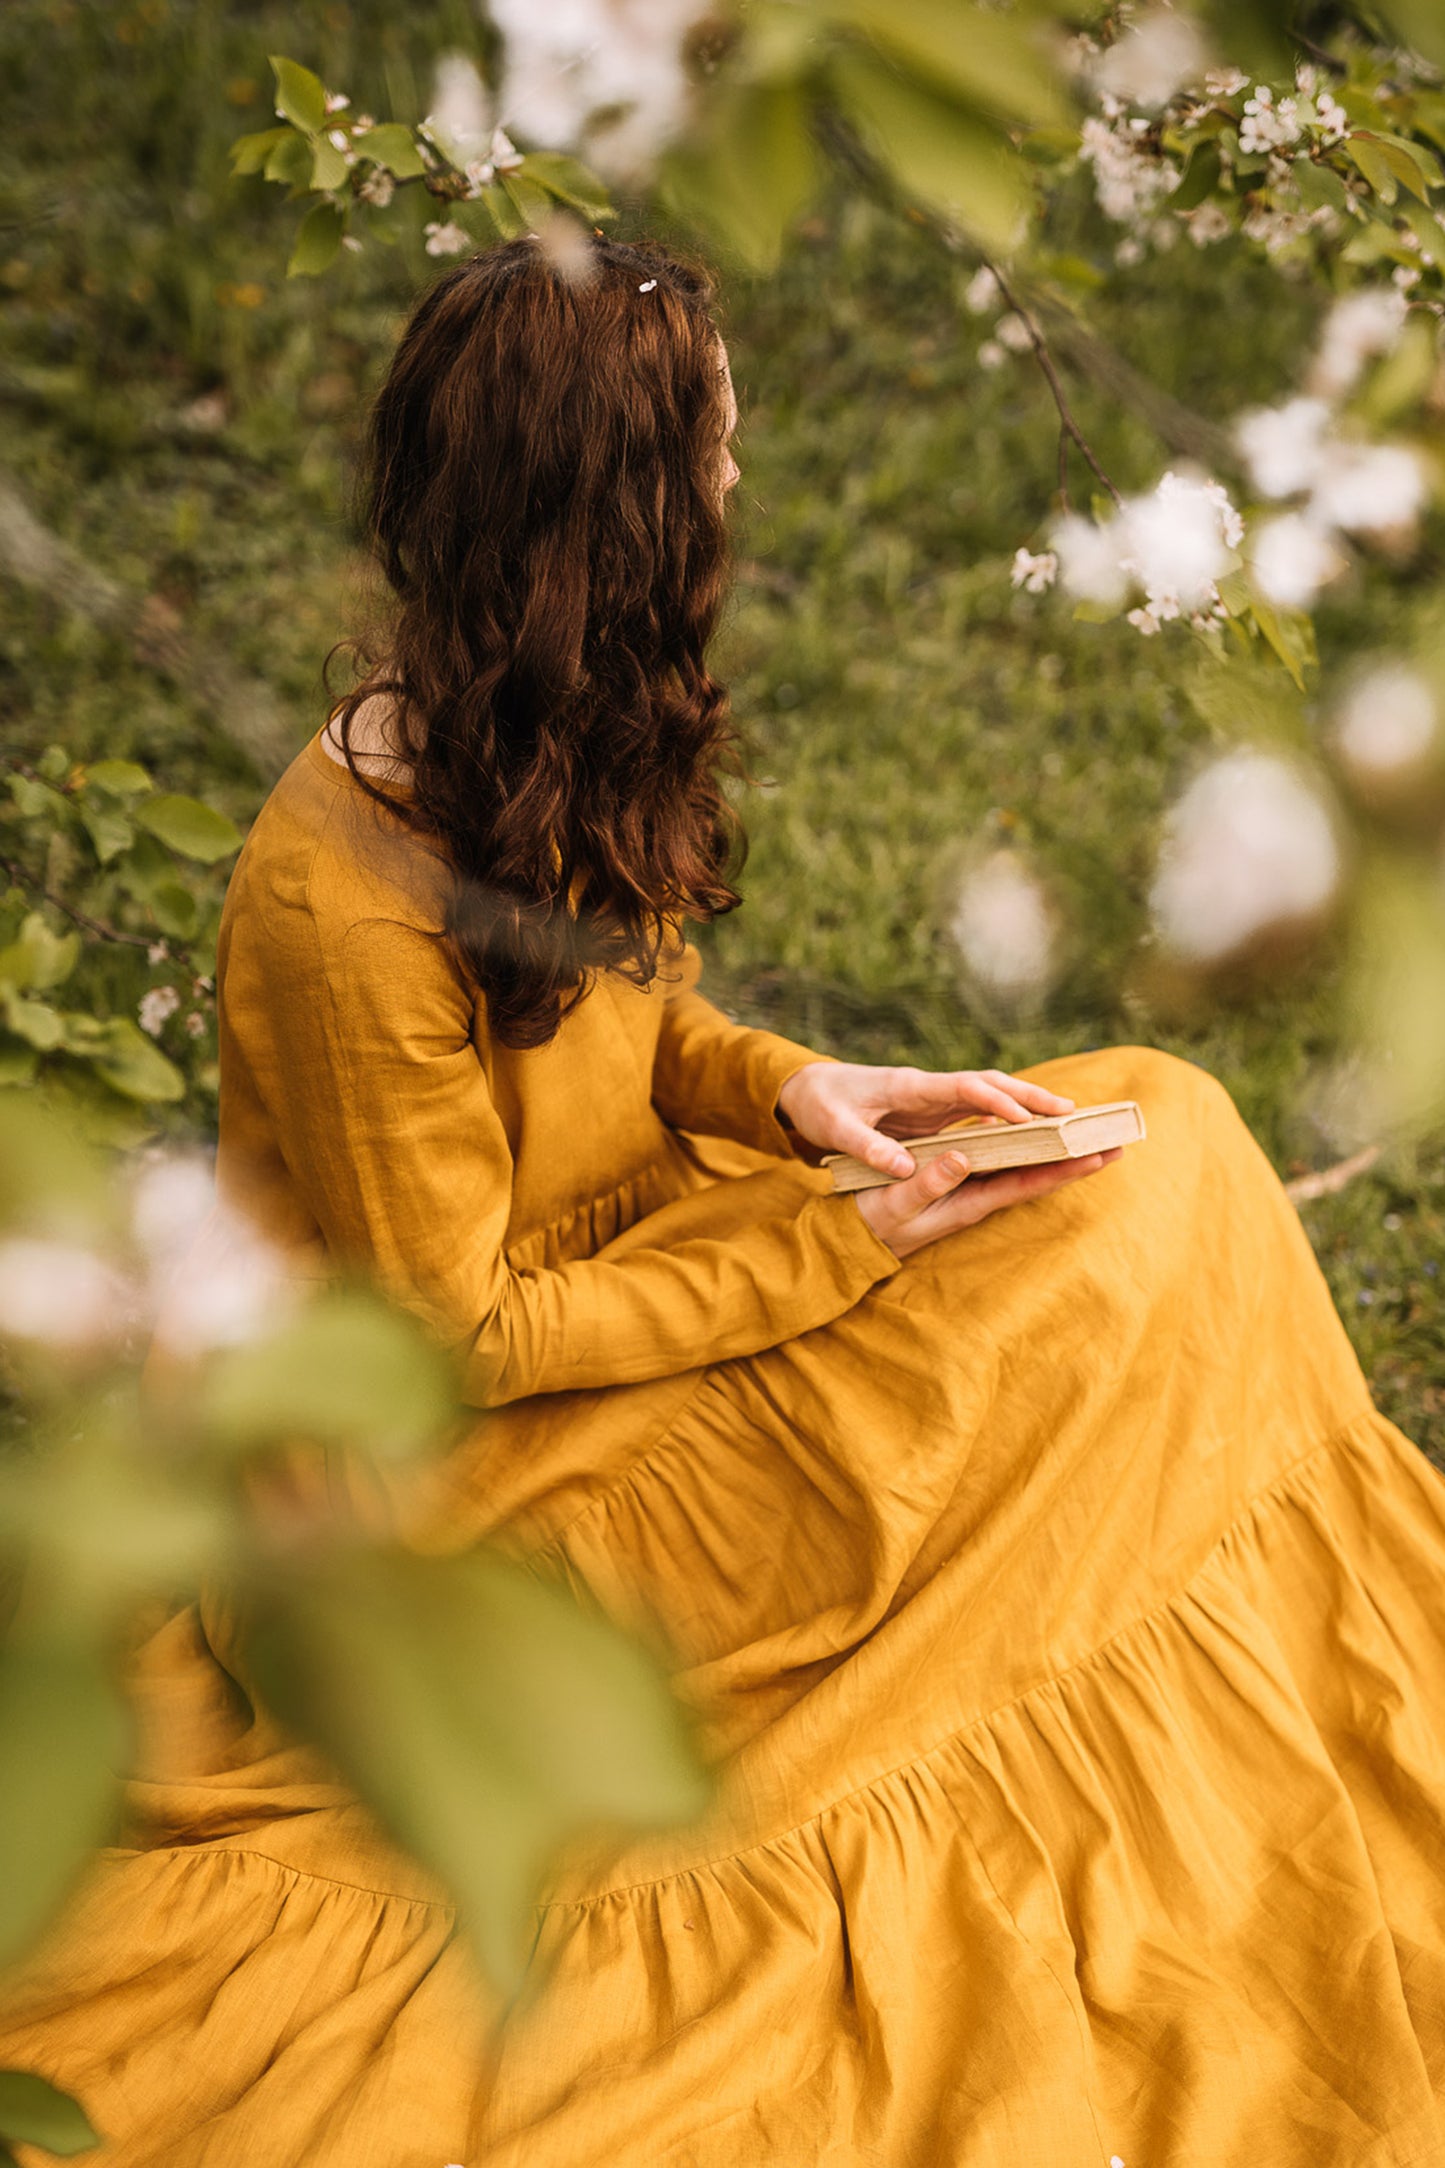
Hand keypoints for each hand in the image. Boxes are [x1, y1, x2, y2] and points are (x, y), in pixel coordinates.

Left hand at [775, 1059, 1077, 1179]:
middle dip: (1030, 1096)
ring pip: (990, 1095)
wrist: (805, 1086)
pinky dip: (1006, 1117)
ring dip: (1026, 1105)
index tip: (1028, 1117)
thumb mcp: (835, 1128)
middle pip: (989, 1084)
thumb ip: (868, 1147)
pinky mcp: (932, 1107)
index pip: (963, 1087)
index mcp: (907, 1086)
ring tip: (1066, 1121)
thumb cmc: (821, 1105)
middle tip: (1073, 1113)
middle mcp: (927, 1086)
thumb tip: (905, 1168)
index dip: (997, 1100)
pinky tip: (1029, 1132)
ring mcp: (932, 1096)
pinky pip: (977, 1109)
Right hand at [853, 1144, 1123, 1261]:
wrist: (852, 1241)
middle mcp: (977, 1196)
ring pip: (1020, 1166)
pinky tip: (1027, 1128)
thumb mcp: (896, 1205)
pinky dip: (1016, 1142)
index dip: (1066, 1170)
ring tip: (1083, 1133)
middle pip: (1036, 1175)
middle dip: (1074, 1159)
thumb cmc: (872, 1226)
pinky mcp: (956, 1180)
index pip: (1029, 1184)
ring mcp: (968, 1189)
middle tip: (1114, 1141)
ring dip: (1052, 1150)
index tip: (1101, 1156)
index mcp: (970, 1203)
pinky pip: (995, 1159)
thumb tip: (963, 1156)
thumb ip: (928, 1183)